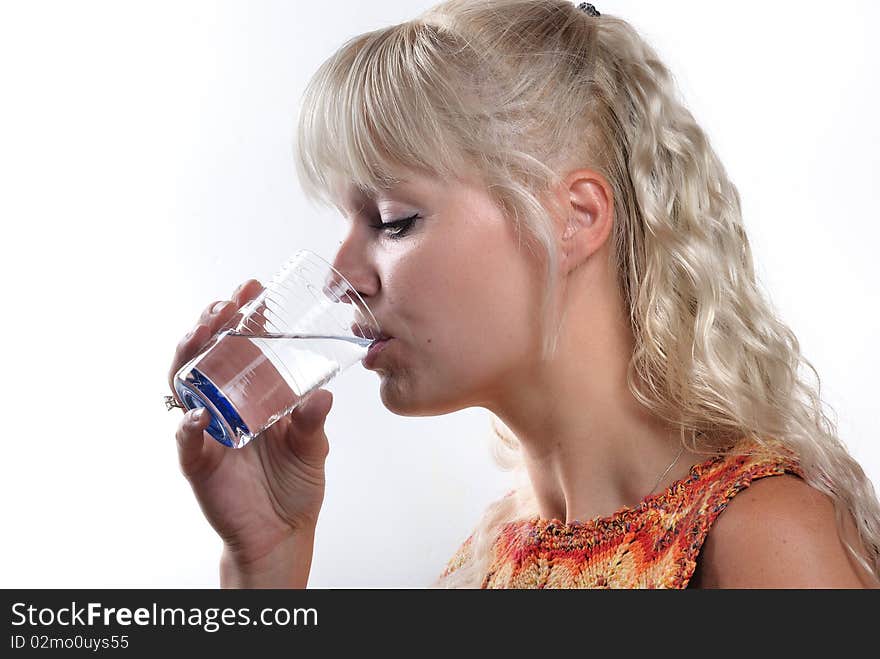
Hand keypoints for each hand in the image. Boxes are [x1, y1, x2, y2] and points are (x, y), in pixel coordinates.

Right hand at [168, 279, 332, 578]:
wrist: (283, 532)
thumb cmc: (295, 484)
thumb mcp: (312, 447)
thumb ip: (313, 422)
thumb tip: (324, 395)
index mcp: (251, 393)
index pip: (239, 344)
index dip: (242, 315)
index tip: (254, 288)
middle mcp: (223, 404)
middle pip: (206, 355)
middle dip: (210, 324)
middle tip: (226, 304)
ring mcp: (207, 430)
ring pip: (185, 385)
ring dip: (190, 357)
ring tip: (202, 333)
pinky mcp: (198, 462)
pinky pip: (186, 440)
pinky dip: (188, 426)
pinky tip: (197, 414)